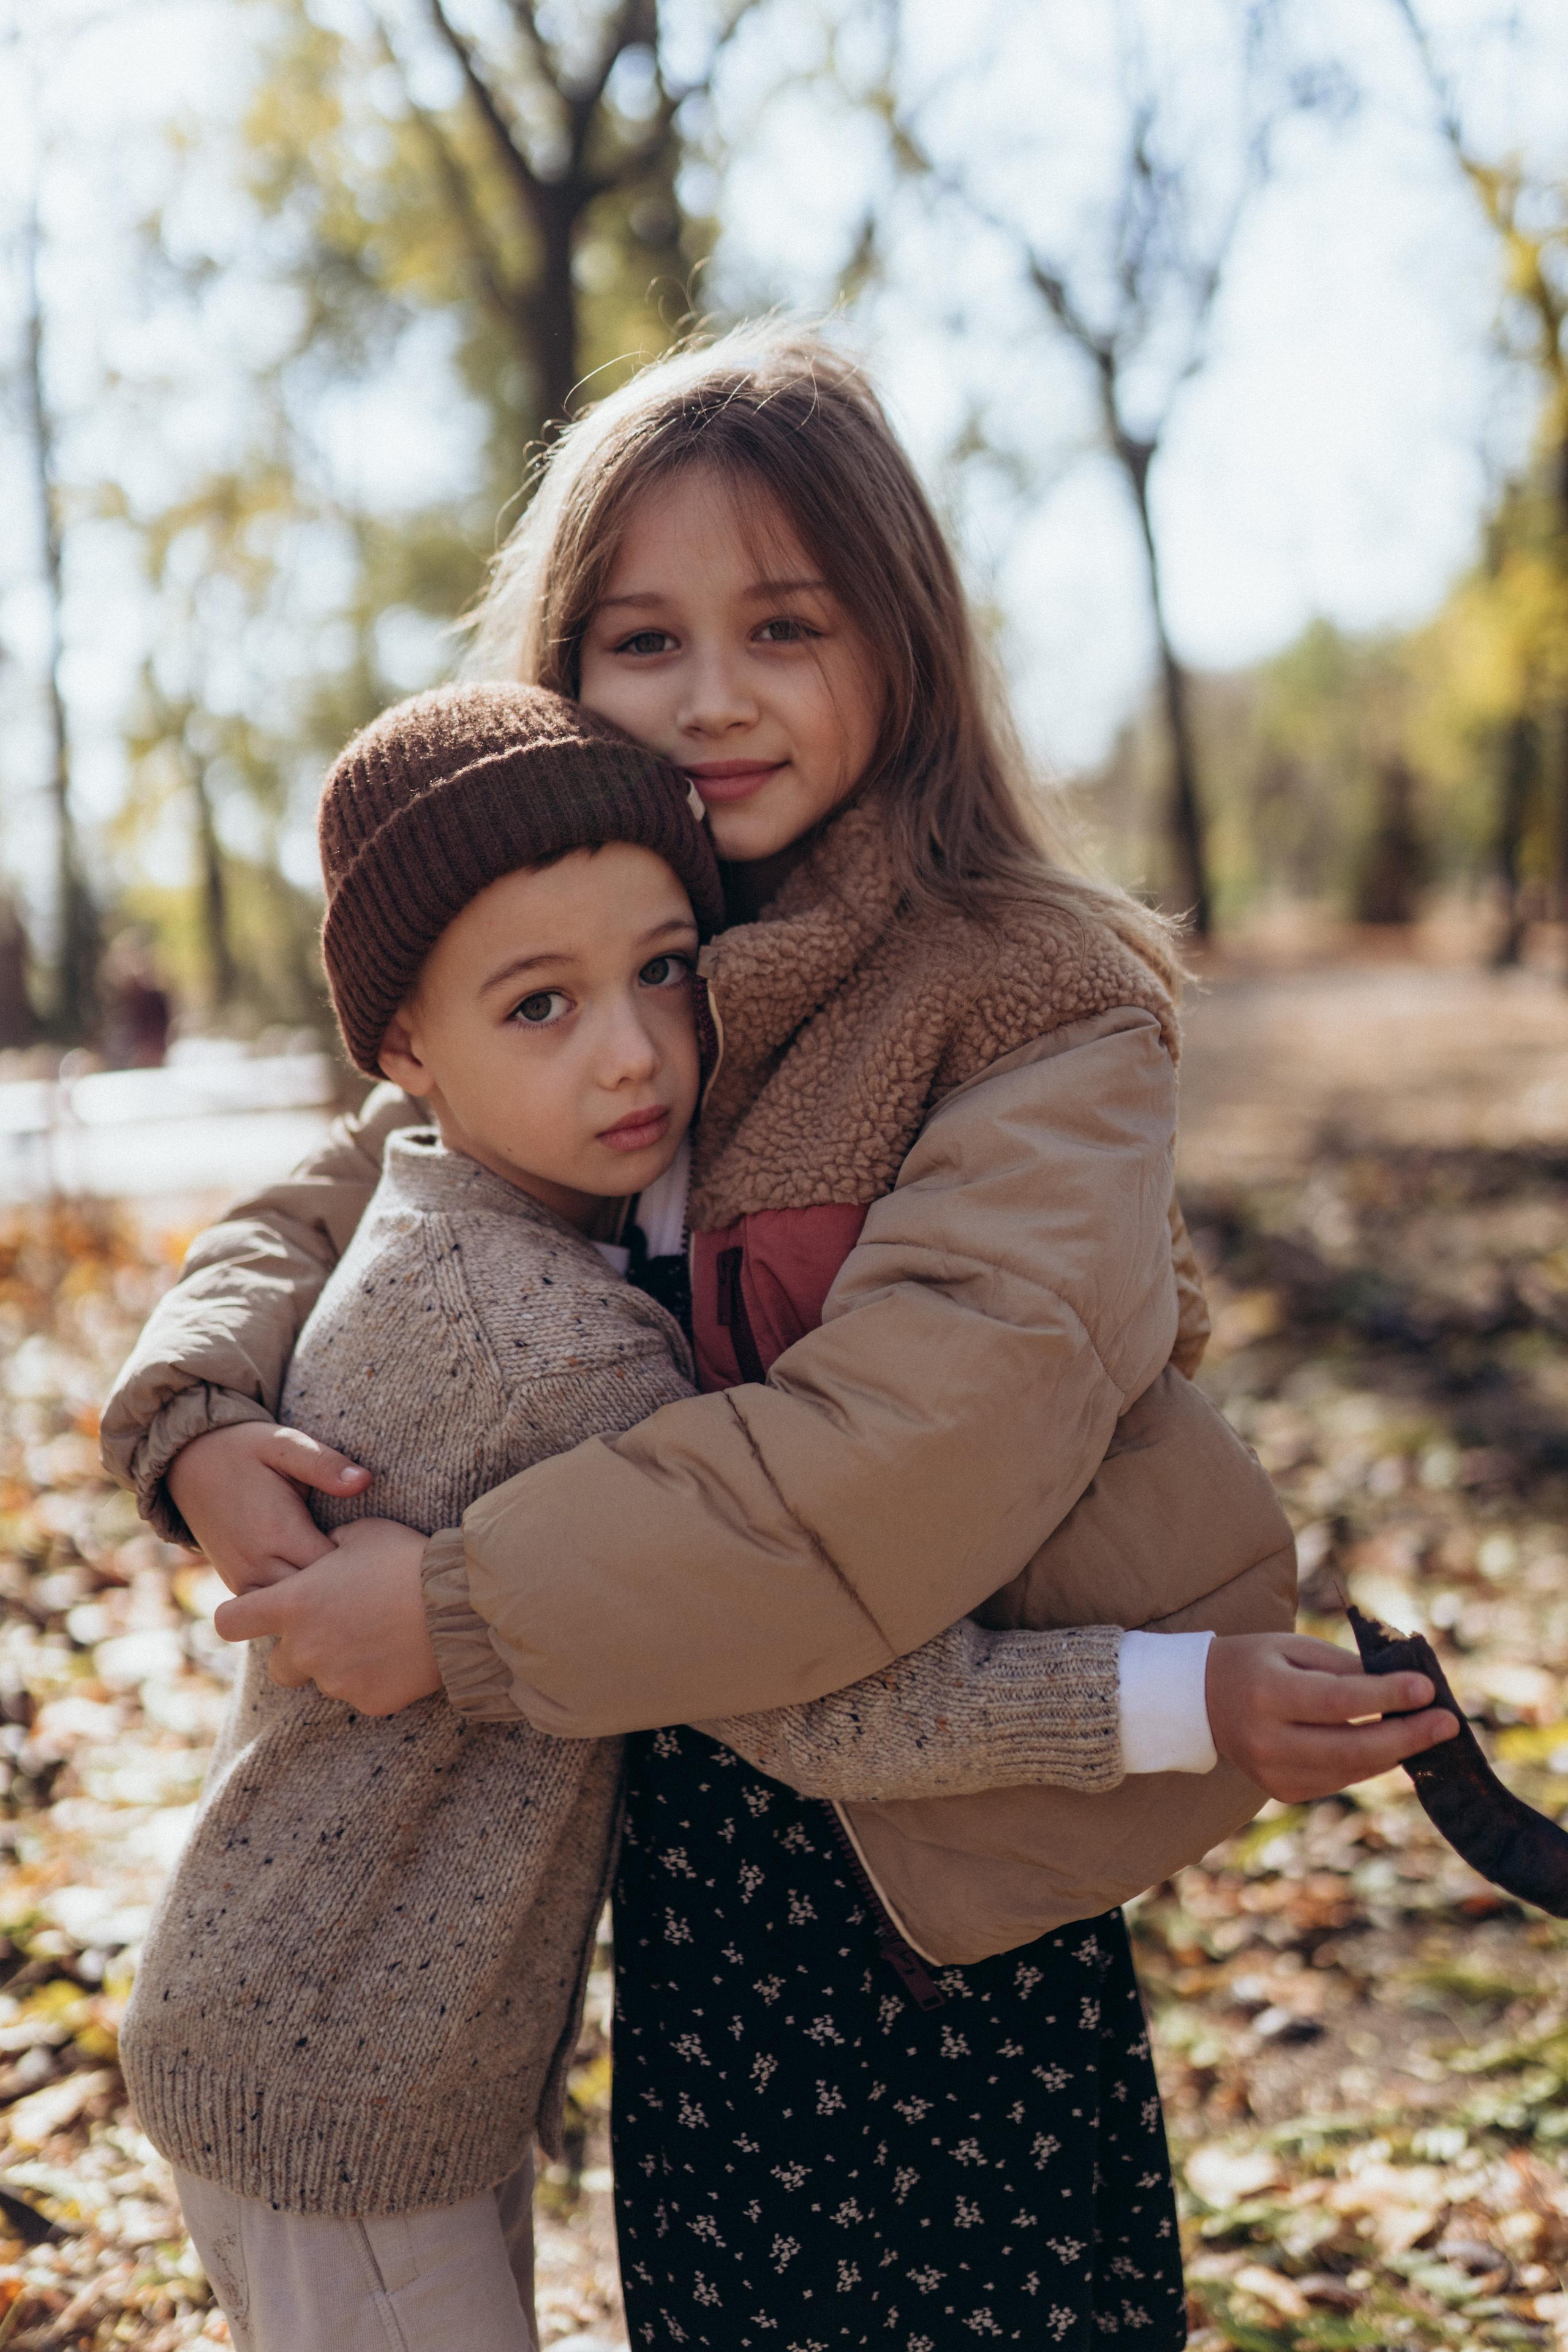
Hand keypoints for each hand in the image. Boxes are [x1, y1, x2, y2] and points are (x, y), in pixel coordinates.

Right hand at [166, 1423, 371, 1592]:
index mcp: (276, 1531)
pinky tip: (319, 1586)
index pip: (333, 1572)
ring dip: (318, 1600)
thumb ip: (325, 1464)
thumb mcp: (285, 1444)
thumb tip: (365, 1481)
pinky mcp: (237, 1585)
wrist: (188, 1462)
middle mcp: (257, 1564)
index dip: (359, 1566)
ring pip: (292, 1612)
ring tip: (346, 1580)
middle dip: (343, 1589)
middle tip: (370, 1571)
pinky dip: (295, 1604)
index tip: (375, 1550)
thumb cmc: (245, 1449)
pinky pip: (272, 1609)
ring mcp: (243, 1580)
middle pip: (314, 1600)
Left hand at [213, 1518, 439, 1714]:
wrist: (460, 1604)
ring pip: (323, 1680)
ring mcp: (337, 1680)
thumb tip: (326, 1553)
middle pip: (278, 1665)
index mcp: (294, 1604)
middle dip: (300, 1649)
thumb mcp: (362, 1533)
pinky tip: (400, 1654)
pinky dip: (373, 1679)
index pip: (231, 1622)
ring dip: (339, 1663)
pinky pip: (360, 1694)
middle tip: (338, 1626)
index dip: (240, 1618)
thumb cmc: (407, 1559)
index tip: (256, 1615)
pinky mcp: (370, 1702)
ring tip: (380, 1635)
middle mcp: (306, 1648)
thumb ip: (329, 1548)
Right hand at [1207, 1631, 1458, 1802]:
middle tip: (1449, 1723)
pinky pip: (1339, 1780)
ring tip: (1429, 1732)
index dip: (1387, 1697)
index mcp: (1266, 1694)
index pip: (1338, 1701)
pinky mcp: (1282, 1792)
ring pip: (1351, 1770)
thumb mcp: (1295, 1648)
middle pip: (1351, 1747)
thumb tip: (1407, 1689)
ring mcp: (1272, 1774)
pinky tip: (1390, 1745)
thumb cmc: (1259, 1663)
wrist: (1203, 1702)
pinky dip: (1370, 1763)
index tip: (1428, 1689)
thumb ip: (1346, 1668)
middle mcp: (1266, 1740)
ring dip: (1396, 1752)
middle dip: (1407, 1737)